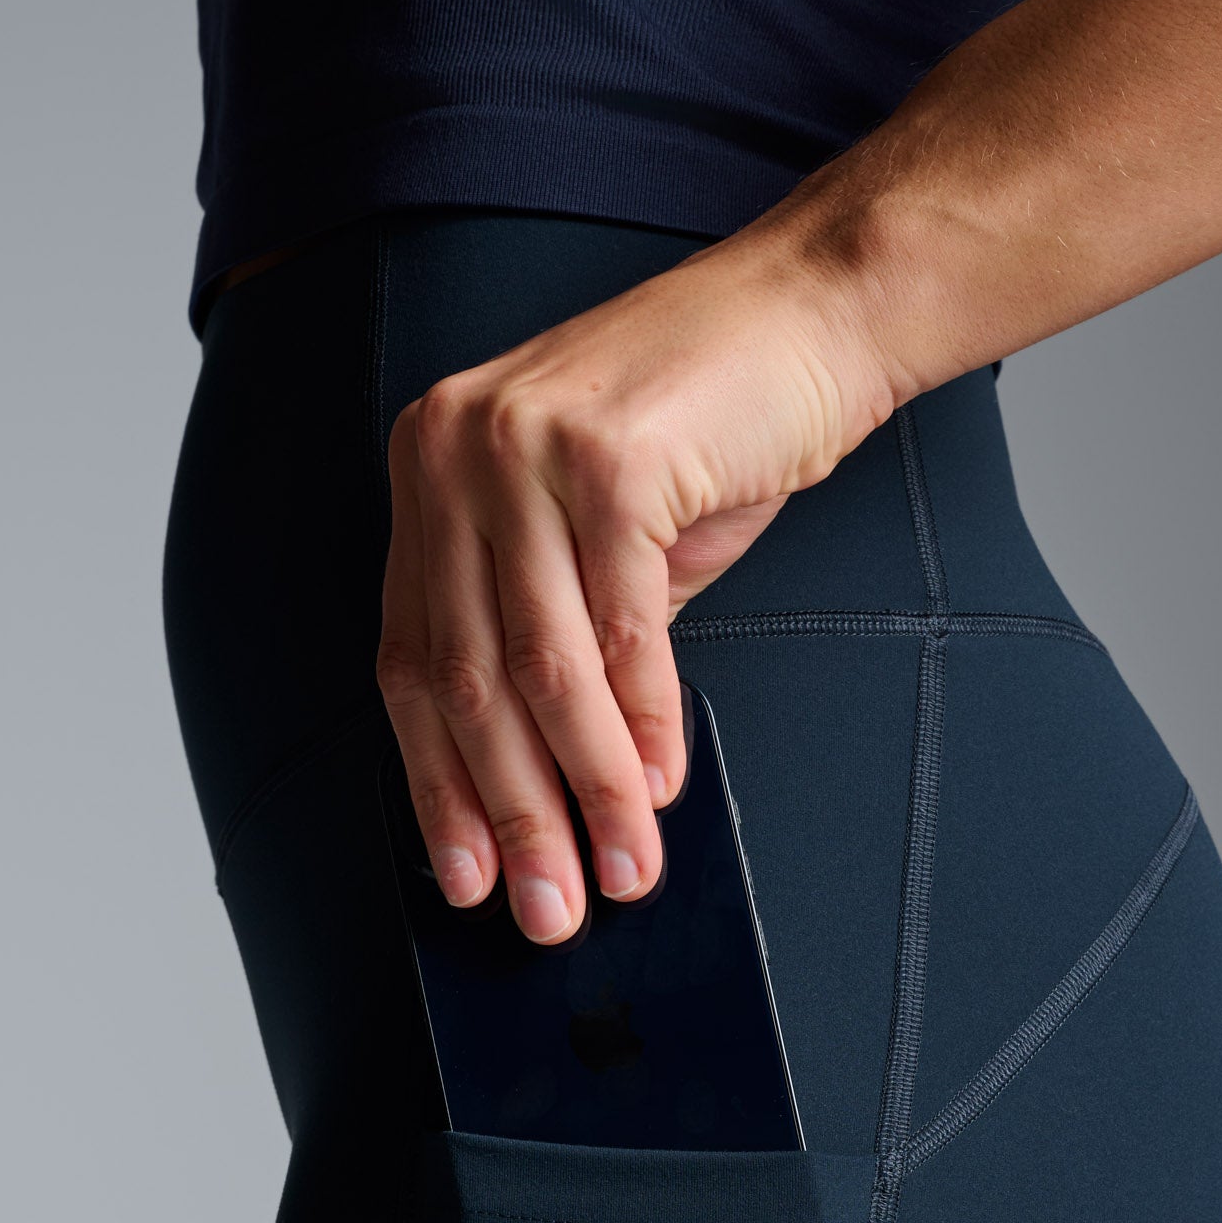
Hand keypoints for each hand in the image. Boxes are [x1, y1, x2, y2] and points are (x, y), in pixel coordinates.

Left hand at [375, 229, 895, 943]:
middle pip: (466, 676)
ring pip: (539, 668)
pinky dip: (641, 725)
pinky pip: (621, 633)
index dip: (436, 782)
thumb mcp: (597, 535)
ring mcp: (522, 446)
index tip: (464, 876)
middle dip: (510, 814)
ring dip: (583, 792)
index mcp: (432, 469)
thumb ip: (553, 636)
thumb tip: (540, 790)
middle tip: (545, 909)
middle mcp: (454, 449)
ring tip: (617, 875)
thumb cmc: (705, 428)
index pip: (412, 656)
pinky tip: (654, 789)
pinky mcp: (606, 458)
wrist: (808, 313)